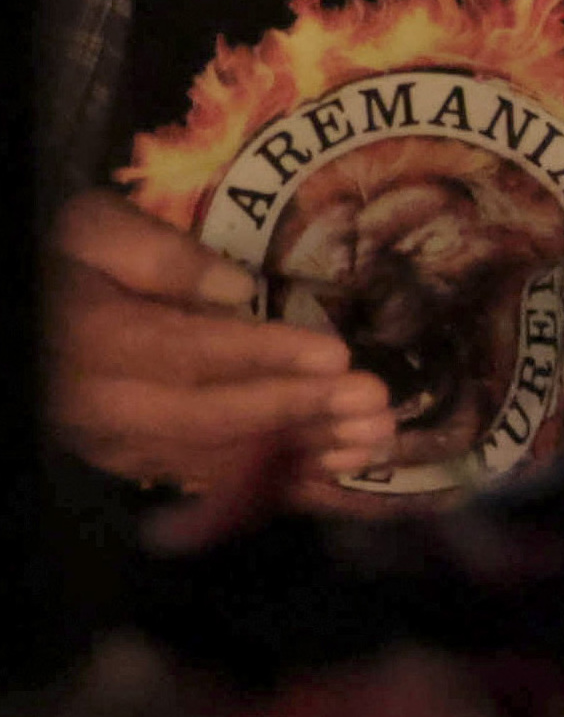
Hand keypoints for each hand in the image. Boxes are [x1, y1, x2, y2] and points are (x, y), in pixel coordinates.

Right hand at [48, 192, 392, 490]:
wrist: (26, 326)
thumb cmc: (66, 265)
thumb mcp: (93, 232)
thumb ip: (157, 255)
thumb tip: (238, 289)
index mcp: (98, 341)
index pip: (192, 351)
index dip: (267, 356)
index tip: (336, 354)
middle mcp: (107, 407)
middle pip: (213, 415)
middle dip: (300, 410)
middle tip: (374, 400)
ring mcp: (124, 445)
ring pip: (221, 459)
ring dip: (303, 453)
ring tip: (376, 439)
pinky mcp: (141, 465)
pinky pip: (218, 483)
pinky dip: (284, 484)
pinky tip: (347, 475)